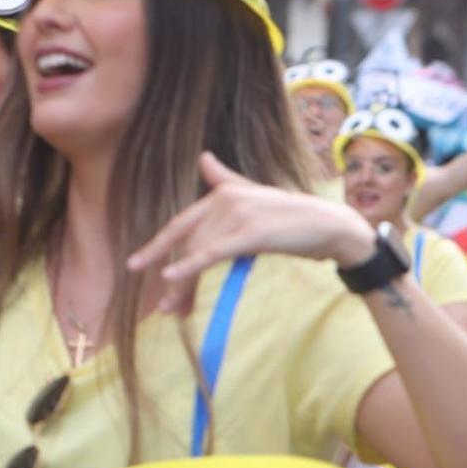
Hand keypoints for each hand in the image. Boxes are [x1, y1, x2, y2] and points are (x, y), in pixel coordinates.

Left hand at [127, 153, 374, 311]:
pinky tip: (171, 278)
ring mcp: (239, 214)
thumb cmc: (294, 217)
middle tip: (165, 306)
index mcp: (223, 192)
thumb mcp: (256, 195)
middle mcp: (226, 199)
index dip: (158, 246)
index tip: (136, 266)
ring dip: (182, 284)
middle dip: (173, 275)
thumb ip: (225, 179)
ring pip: (199, 252)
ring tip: (173, 310)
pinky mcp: (252, 232)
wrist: (330, 226)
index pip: (182, 224)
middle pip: (188, 243)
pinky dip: (190, 266)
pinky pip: (213, 252)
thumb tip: (203, 157)